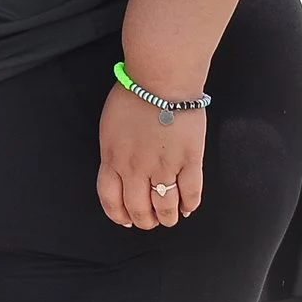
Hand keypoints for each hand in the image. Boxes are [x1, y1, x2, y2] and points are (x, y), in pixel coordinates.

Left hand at [96, 83, 204, 229]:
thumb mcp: (109, 127)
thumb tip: (120, 170)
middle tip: (150, 220)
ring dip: (168, 217)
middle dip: (145, 221)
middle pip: (139, 209)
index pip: (111, 199)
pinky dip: (190, 205)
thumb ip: (114, 152)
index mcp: (113, 158)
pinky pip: (191, 193)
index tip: (126, 219)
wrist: (160, 80)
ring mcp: (164, 167)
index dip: (119, 215)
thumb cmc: (134, 94)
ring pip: (166, 207)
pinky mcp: (190, 161)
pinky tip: (188, 207)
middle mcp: (136, 169)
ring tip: (170, 216)